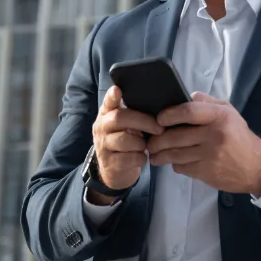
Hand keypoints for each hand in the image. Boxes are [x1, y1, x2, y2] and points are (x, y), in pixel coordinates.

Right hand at [90, 86, 163, 202]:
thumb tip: (156, 102)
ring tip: (144, 146)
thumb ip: (133, 113)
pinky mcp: (109, 163)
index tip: (117, 89)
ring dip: (141, 143)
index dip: (112, 96)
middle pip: (120, 118)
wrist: (114, 171)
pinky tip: (141, 157)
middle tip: (159, 128)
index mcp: (106, 114)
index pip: (108, 102)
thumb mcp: (126, 125)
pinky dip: (141, 158)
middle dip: (143, 121)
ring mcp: (103, 146)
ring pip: (125, 139)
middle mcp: (101, 127)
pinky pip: (130, 158)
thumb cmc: (126, 141)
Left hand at [146, 92, 260, 195]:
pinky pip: (182, 167)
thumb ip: (207, 103)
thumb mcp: (229, 112)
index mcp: (220, 117)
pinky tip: (173, 162)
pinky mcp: (207, 172)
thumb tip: (187, 96)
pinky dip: (175, 164)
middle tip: (150, 142)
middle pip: (176, 136)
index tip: (159, 119)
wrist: (257, 167)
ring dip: (160, 155)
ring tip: (154, 153)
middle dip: (157, 140)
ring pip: (175, 154)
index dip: (169, 115)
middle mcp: (214, 135)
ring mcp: (210, 156)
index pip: (188, 112)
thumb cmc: (239, 136)